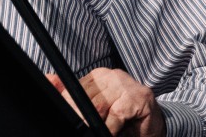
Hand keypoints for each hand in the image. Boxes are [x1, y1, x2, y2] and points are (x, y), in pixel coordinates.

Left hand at [46, 68, 165, 136]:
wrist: (155, 127)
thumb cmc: (125, 120)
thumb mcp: (99, 110)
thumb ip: (76, 97)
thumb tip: (49, 79)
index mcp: (99, 76)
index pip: (76, 89)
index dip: (72, 106)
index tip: (71, 119)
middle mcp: (111, 75)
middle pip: (86, 99)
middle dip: (85, 118)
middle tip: (88, 128)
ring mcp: (126, 84)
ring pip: (99, 106)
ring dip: (100, 124)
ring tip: (105, 129)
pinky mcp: (139, 96)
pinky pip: (116, 113)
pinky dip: (113, 127)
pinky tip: (116, 131)